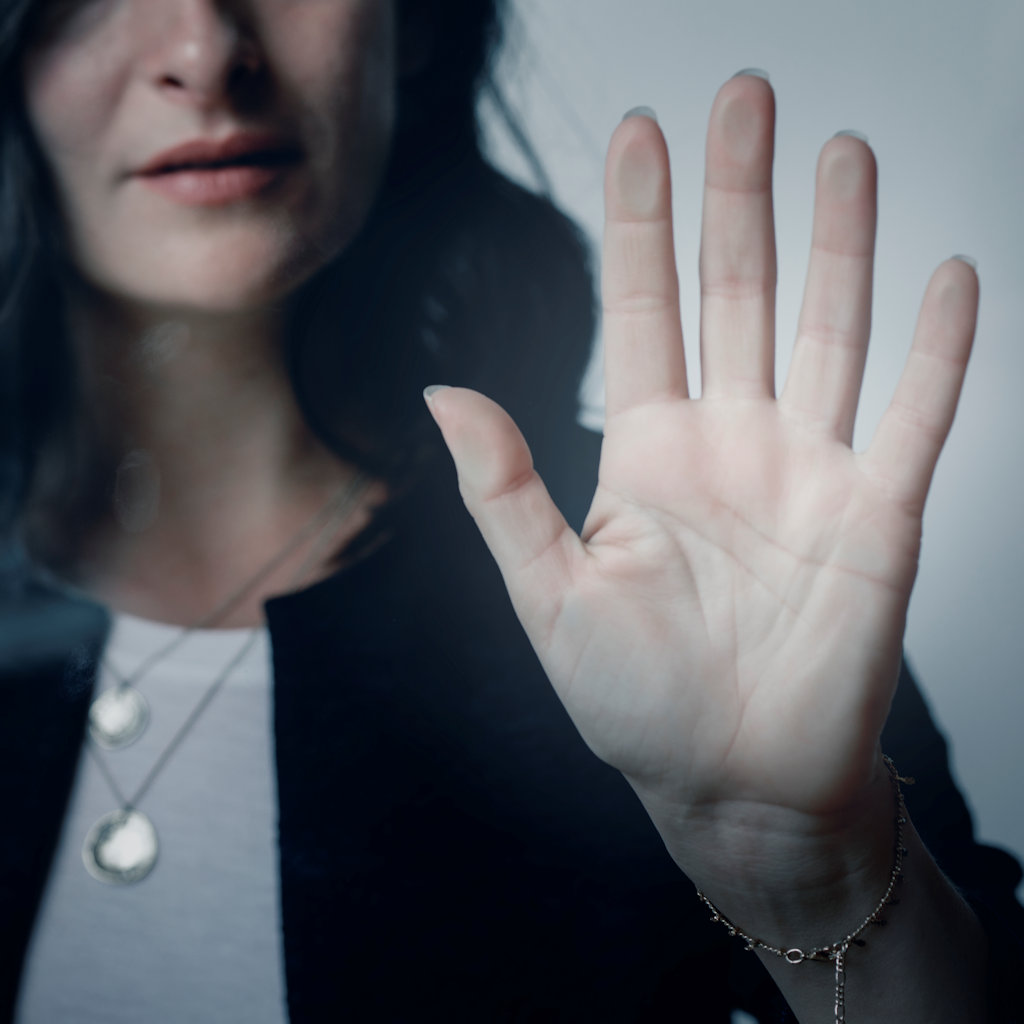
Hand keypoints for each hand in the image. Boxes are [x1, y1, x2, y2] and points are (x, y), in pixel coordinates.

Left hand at [425, 74, 976, 886]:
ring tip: (839, 150)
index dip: (642, 223)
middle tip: (742, 97)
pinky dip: (936, 349)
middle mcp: (730, 444)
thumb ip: (504, 489)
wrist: (731, 785)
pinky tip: (945, 273)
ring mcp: (810, 471)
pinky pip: (916, 417)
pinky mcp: (879, 518)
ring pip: (827, 330)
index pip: (643, 310)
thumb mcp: (547, 594)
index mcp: (646, 453)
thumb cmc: (635, 703)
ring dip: (836, 240)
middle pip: (735, 292)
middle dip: (737, 194)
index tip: (640, 134)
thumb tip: (445, 395)